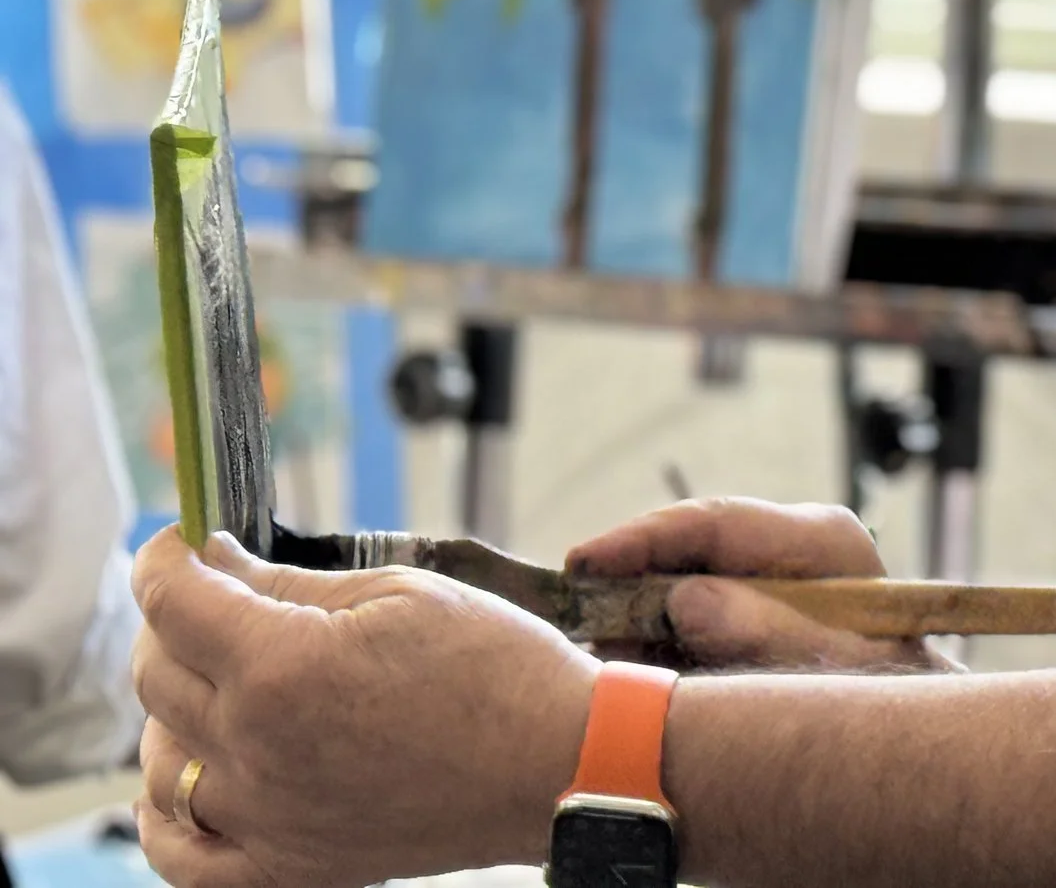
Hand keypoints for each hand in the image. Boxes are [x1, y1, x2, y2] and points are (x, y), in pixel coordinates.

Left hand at [129, 527, 593, 887]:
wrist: (558, 763)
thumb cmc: (495, 666)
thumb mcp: (399, 593)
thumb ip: (290, 583)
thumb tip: (216, 560)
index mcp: (282, 667)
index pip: (173, 602)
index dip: (164, 559)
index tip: (180, 542)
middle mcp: (255, 749)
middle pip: (155, 677)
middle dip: (173, 623)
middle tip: (216, 599)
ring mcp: (266, 819)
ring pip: (158, 762)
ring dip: (172, 711)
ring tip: (222, 682)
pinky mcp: (288, 869)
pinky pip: (181, 856)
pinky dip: (162, 819)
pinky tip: (177, 784)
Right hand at [569, 496, 957, 673]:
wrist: (918, 718)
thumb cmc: (890, 691)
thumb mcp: (835, 666)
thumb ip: (764, 630)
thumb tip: (687, 599)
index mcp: (820, 538)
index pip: (713, 522)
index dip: (642, 540)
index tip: (584, 562)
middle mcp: (793, 545)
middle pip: (689, 548)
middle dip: (630, 583)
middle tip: (581, 623)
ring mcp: (773, 575)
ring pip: (681, 581)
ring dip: (639, 618)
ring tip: (609, 656)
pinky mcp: (756, 607)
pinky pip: (691, 614)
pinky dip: (659, 640)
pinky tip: (638, 668)